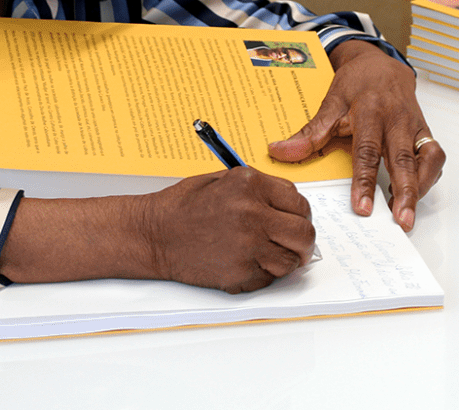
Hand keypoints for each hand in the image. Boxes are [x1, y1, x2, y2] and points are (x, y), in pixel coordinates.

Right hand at [142, 167, 315, 292]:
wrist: (154, 235)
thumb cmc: (183, 207)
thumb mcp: (224, 180)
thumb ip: (261, 189)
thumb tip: (291, 205)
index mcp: (250, 184)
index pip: (299, 202)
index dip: (301, 214)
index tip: (297, 221)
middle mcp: (252, 214)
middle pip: (304, 234)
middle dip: (303, 242)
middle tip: (297, 245)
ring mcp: (248, 245)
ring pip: (291, 261)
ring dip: (285, 260)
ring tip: (268, 254)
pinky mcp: (240, 272)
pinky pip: (269, 278)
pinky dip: (264, 274)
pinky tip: (246, 262)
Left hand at [268, 39, 444, 231]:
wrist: (381, 63)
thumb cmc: (357, 83)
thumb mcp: (330, 102)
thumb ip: (309, 132)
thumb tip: (280, 151)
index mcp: (369, 112)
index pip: (367, 151)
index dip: (364, 181)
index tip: (362, 207)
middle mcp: (396, 119)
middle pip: (403, 159)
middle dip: (404, 192)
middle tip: (401, 220)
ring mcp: (414, 126)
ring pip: (426, 159)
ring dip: (419, 188)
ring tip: (407, 214)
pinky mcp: (425, 131)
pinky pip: (435, 156)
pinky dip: (429, 176)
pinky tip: (414, 191)